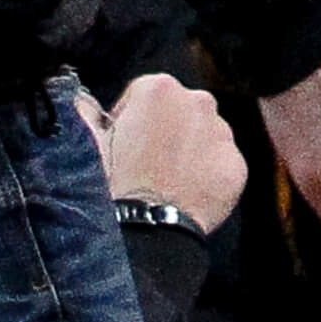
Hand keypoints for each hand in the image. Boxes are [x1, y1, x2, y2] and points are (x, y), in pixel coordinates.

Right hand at [91, 73, 257, 227]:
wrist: (145, 232)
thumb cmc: (112, 186)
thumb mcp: (86, 142)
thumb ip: (83, 109)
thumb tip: (83, 100)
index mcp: (158, 88)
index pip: (143, 96)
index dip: (129, 121)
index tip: (122, 145)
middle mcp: (198, 102)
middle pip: (178, 112)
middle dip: (164, 131)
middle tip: (144, 166)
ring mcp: (222, 134)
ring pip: (203, 136)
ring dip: (188, 152)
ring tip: (165, 183)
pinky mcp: (237, 166)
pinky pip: (219, 165)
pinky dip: (206, 176)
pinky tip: (184, 194)